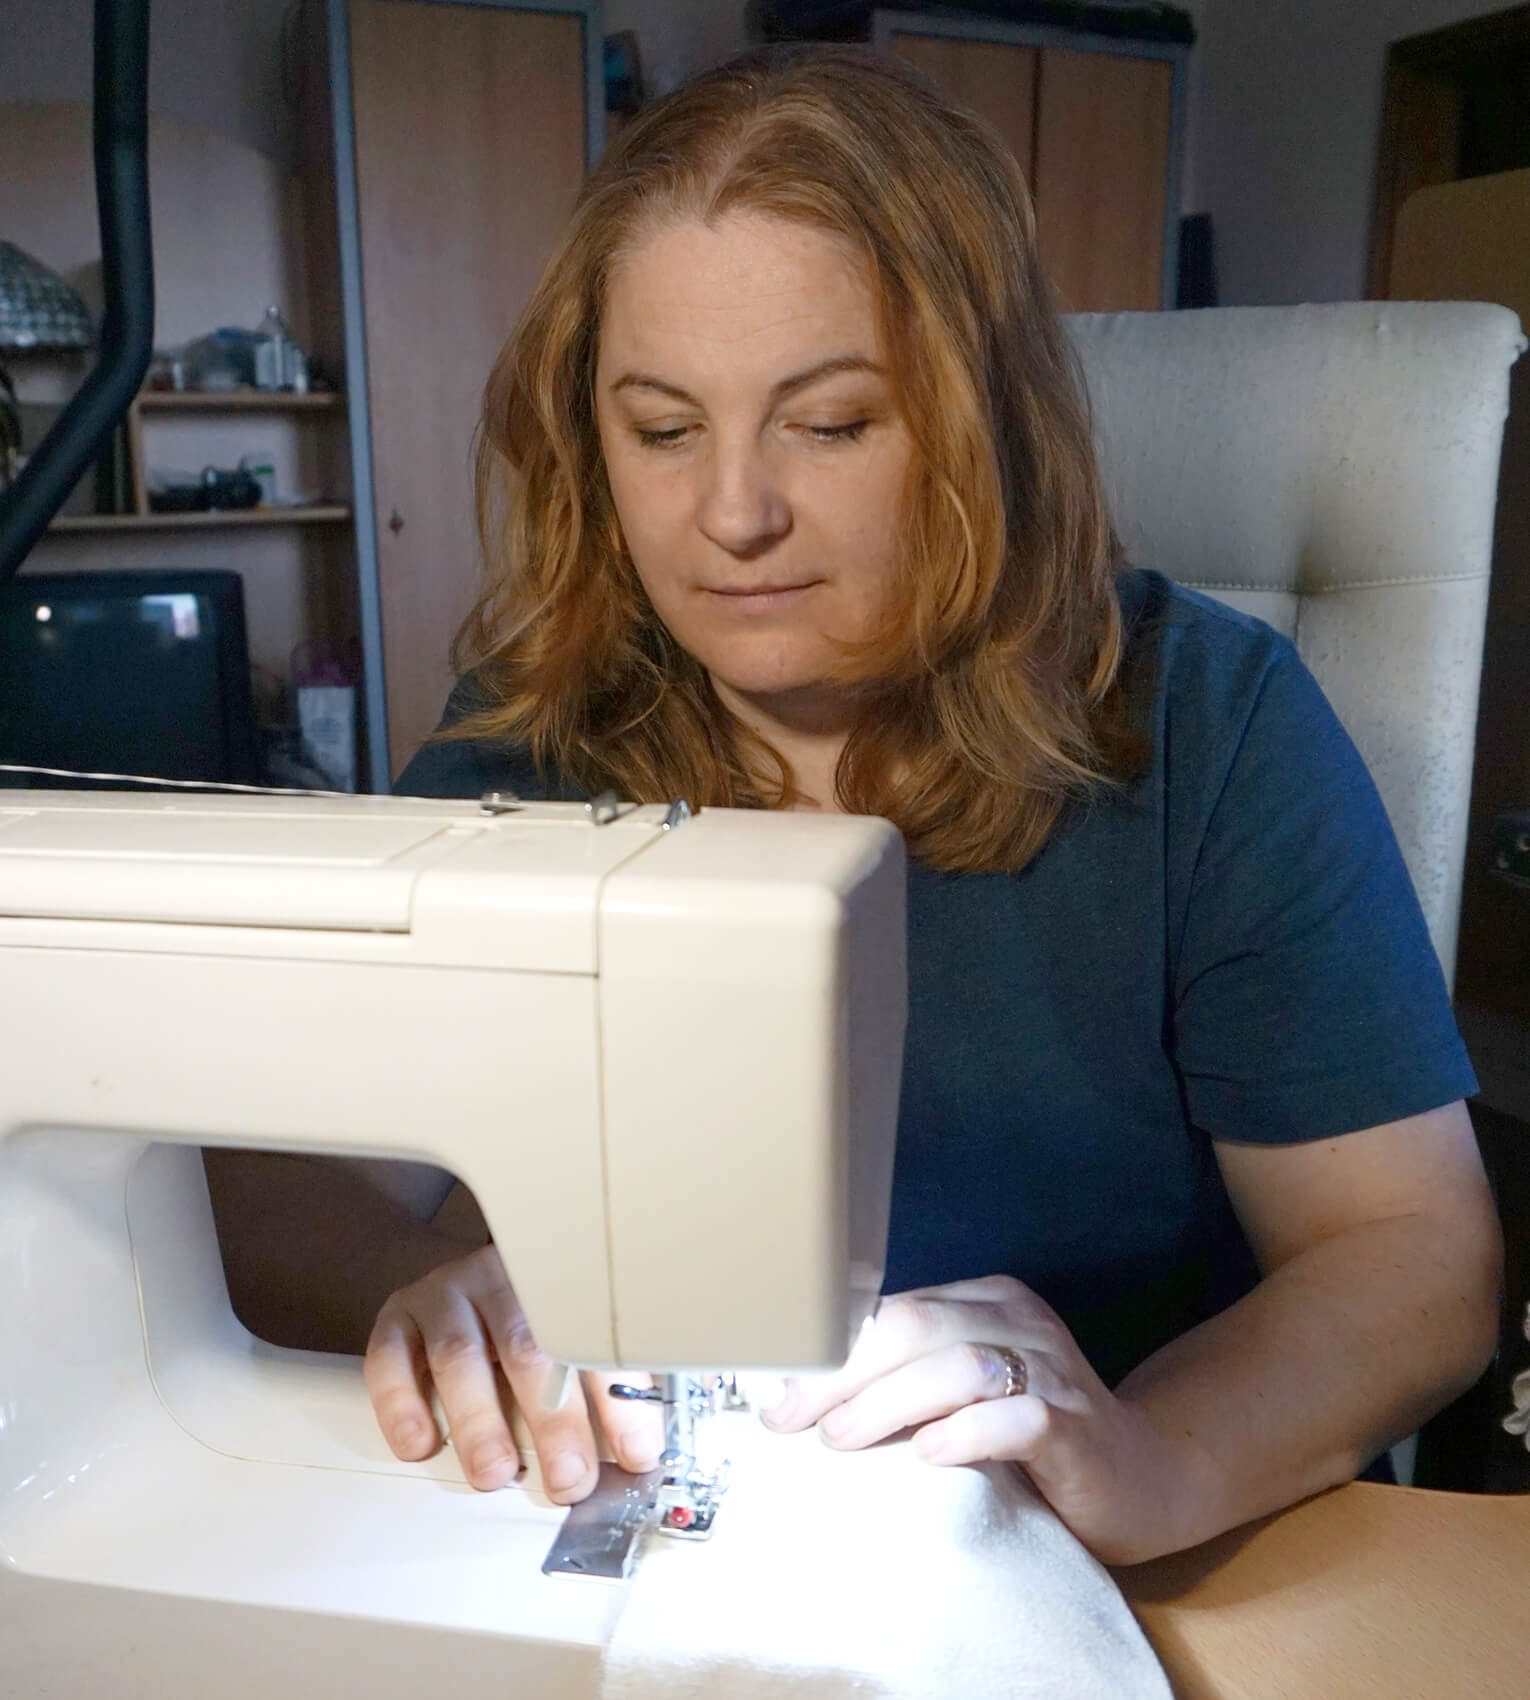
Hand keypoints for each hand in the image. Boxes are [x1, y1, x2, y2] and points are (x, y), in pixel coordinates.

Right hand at [363, 1244, 664, 1503]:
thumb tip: (638, 1456)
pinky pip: (391, 1358)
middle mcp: (502, 1283)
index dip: (620, 1401)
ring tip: (495, 1472)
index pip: (595, 1341)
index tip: (636, 1453)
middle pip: (529, 1348)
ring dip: (479, 1421)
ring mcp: (446, 1296)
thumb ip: (600, 1391)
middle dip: (553, 1420)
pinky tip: (420, 1444)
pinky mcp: (398, 1318)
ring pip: (460, 1355)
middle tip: (567, 1477)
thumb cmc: (526, 1324)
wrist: (461, 1278)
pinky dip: (402, 1405)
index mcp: (560, 1286)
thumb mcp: (571, 1342)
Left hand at [760, 1275, 1200, 1563]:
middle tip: (793, 1420)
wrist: (1144, 1479)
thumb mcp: (964, 1395)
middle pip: (914, 1327)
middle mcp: (1019, 1322)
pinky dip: (967, 1432)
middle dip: (843, 1373)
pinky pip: (1017, 1416)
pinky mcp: (1078, 1427)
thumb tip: (805, 1396)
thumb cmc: (1033, 1440)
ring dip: (889, 1402)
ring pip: (957, 1365)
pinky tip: (930, 1455)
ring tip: (840, 1438)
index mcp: (986, 1302)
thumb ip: (907, 1380)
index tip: (776, 1392)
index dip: (829, 1350)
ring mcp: (1053, 1370)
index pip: (892, 1310)